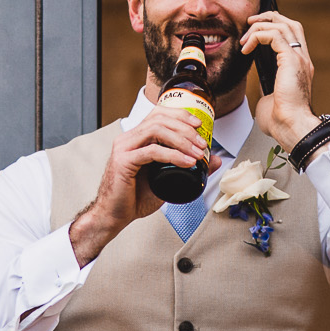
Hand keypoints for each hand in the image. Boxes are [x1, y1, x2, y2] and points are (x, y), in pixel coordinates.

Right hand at [68, 106, 214, 265]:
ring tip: (197, 152)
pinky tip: (187, 162)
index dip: (180, 115)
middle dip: (185, 127)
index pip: (158, 114)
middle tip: (202, 142)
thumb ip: (189, 166)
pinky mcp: (123, 161)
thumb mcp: (168, 179)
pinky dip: (173, 155)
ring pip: (156, 130)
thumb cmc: (135, 197)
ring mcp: (124, 148)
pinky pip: (152, 151)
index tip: (199, 124)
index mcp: (136, 138)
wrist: (114, 216)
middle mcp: (128, 138)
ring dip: (182, 139)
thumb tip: (214, 160)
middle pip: (159, 118)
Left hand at [241, 10, 319, 150]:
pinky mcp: (292, 60)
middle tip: (250, 22)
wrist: (292, 127)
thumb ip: (267, 86)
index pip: (292, 36)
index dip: (275, 26)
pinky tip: (247, 48)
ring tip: (245, 37)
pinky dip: (258, 36)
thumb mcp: (270, 97)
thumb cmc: (282, 120)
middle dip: (269, 17)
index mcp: (299, 66)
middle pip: (290, 23)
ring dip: (260, 26)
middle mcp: (303, 59)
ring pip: (283, 24)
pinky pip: (275, 35)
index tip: (256, 29)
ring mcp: (300, 58)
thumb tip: (259, 84)